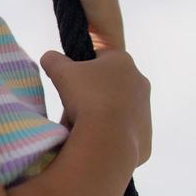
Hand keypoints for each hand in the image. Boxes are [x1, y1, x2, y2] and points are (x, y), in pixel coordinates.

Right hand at [40, 48, 151, 168]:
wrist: (108, 138)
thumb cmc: (86, 97)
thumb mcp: (60, 71)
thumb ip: (54, 59)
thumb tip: (50, 58)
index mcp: (123, 61)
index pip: (99, 56)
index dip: (82, 66)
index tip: (71, 79)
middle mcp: (140, 82)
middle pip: (110, 83)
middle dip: (93, 90)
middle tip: (75, 101)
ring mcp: (146, 109)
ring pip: (118, 106)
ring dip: (102, 111)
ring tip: (83, 121)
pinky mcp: (145, 134)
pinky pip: (123, 129)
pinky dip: (110, 132)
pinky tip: (96, 136)